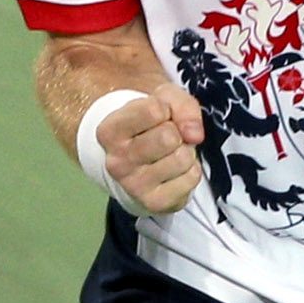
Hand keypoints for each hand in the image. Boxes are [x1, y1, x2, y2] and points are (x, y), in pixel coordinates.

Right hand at [99, 87, 207, 215]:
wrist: (136, 161)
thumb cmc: (149, 124)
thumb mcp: (162, 99)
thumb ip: (181, 106)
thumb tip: (194, 135)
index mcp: (109, 132)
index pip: (154, 110)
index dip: (165, 108)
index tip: (157, 117)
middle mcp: (116, 162)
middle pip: (168, 137)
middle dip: (176, 132)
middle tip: (167, 138)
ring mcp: (133, 186)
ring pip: (182, 158)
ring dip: (185, 152)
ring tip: (170, 154)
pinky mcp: (154, 203)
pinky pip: (192, 178)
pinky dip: (191, 170)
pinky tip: (175, 170)